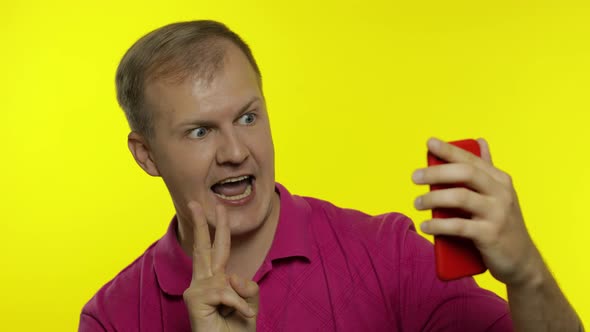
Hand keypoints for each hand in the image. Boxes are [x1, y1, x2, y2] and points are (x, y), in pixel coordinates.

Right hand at [183, 202, 258, 331]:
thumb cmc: (236, 330)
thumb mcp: (250, 305)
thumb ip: (247, 287)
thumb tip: (231, 276)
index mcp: (217, 280)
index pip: (218, 250)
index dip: (219, 229)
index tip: (218, 208)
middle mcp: (203, 282)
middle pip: (203, 248)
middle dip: (202, 223)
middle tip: (195, 202)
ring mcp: (196, 290)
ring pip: (226, 279)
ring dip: (240, 299)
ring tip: (239, 315)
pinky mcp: (193, 299)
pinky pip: (226, 292)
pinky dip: (238, 305)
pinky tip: (240, 315)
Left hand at [412, 137, 542, 285]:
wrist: (522, 262)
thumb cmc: (503, 224)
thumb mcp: (499, 194)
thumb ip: (487, 169)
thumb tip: (479, 140)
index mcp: (500, 180)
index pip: (471, 160)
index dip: (449, 150)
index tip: (429, 143)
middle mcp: (501, 194)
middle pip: (465, 174)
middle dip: (437, 172)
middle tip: (415, 177)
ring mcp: (497, 214)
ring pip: (460, 198)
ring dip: (433, 199)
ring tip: (416, 203)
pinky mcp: (490, 235)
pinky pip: (459, 226)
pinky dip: (438, 225)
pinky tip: (425, 226)